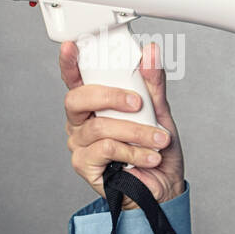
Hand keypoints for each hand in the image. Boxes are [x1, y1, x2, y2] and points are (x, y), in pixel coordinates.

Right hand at [62, 42, 184, 209]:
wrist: (165, 187)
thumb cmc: (157, 150)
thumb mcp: (160, 113)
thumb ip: (153, 84)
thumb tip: (151, 52)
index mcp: (95, 104)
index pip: (76, 79)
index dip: (69, 63)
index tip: (72, 46)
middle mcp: (82, 122)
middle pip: (77, 99)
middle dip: (110, 97)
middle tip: (137, 103)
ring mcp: (80, 143)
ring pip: (100, 126)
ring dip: (136, 131)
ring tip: (159, 140)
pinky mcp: (84, 164)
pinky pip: (106, 149)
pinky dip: (133, 150)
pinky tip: (149, 157)